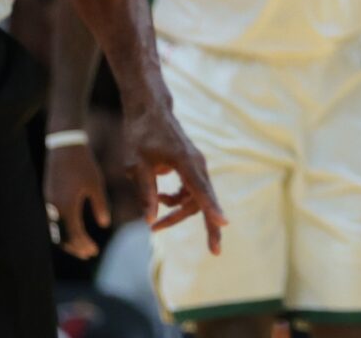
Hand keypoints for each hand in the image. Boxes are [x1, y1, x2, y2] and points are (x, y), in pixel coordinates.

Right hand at [44, 143, 109, 258]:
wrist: (63, 146)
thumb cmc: (83, 163)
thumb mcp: (96, 184)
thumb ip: (100, 205)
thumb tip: (105, 224)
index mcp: (67, 206)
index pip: (74, 235)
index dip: (83, 245)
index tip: (94, 251)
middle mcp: (54, 208)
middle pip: (62, 237)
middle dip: (75, 247)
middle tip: (88, 254)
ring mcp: (48, 203)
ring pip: (55, 230)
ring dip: (67, 240)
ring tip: (80, 246)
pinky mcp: (47, 197)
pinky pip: (52, 221)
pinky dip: (61, 230)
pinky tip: (72, 230)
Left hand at [121, 102, 226, 253]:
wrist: (150, 109)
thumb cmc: (142, 133)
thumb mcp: (137, 164)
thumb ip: (146, 191)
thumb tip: (150, 219)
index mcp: (185, 161)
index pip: (201, 190)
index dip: (211, 208)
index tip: (224, 224)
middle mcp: (197, 164)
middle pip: (204, 200)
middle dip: (206, 225)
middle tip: (214, 251)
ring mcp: (196, 165)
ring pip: (196, 198)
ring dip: (179, 213)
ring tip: (155, 224)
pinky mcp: (191, 166)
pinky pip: (191, 190)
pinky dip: (178, 200)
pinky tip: (160, 199)